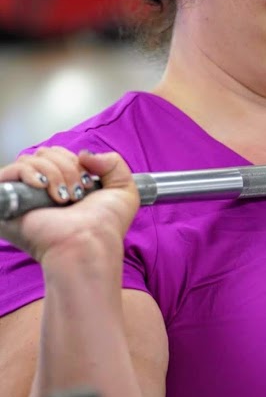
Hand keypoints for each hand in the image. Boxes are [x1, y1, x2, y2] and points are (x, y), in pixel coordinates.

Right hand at [0, 147, 139, 268]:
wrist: (87, 243)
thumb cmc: (105, 226)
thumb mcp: (123, 189)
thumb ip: (113, 162)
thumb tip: (84, 153)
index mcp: (63, 187)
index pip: (58, 154)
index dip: (74, 161)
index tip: (88, 182)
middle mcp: (41, 192)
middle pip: (44, 153)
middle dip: (67, 166)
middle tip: (77, 193)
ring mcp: (23, 197)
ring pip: (29, 160)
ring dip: (54, 173)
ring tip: (63, 198)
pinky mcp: (9, 203)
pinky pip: (9, 171)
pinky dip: (29, 173)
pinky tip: (42, 188)